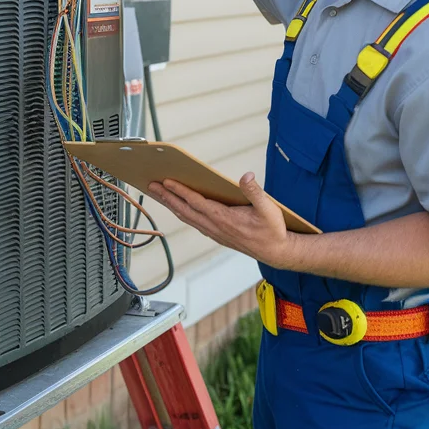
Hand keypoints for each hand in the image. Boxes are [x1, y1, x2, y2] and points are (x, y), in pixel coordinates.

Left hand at [147, 172, 295, 268]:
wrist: (276, 252)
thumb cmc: (273, 230)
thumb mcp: (269, 209)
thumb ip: (255, 192)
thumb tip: (246, 176)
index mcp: (224, 218)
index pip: (196, 202)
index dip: (180, 192)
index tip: (166, 182)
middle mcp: (215, 227)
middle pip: (185, 210)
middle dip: (167, 197)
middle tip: (151, 185)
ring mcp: (215, 233)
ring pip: (187, 218)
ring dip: (171, 205)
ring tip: (159, 194)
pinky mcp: (217, 235)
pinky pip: (194, 223)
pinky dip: (182, 214)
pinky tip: (178, 208)